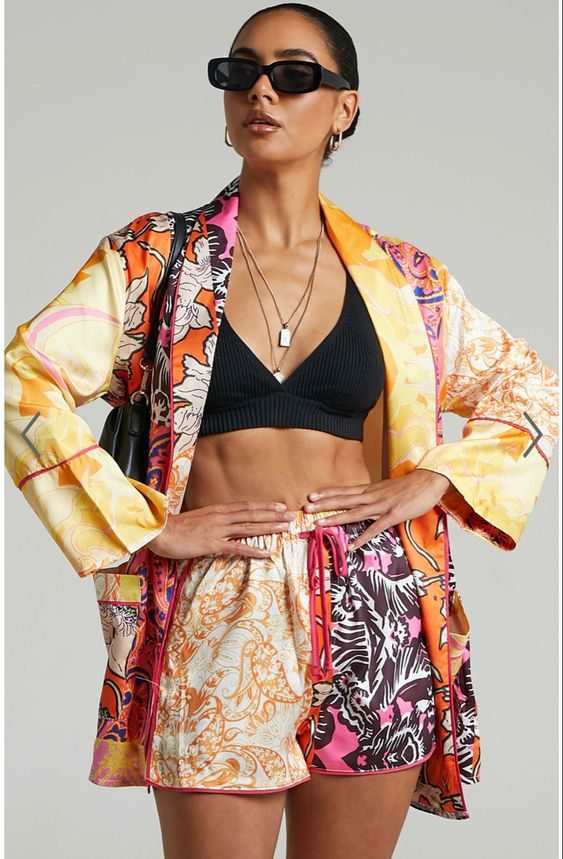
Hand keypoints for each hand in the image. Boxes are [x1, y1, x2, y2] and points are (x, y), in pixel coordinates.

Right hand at [146, 500, 296, 560]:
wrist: (160, 532)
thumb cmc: (177, 527)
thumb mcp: (199, 518)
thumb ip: (214, 519)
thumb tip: (226, 522)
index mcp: (217, 510)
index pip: (246, 505)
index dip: (264, 506)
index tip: (280, 506)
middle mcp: (221, 517)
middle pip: (252, 514)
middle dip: (274, 515)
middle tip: (292, 516)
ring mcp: (218, 530)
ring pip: (249, 527)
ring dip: (269, 528)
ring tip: (286, 528)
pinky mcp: (212, 544)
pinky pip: (237, 547)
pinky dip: (254, 549)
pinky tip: (267, 552)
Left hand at [302, 469, 452, 550]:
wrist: (430, 480)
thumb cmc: (410, 486)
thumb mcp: (387, 489)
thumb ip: (374, 495)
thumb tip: (362, 501)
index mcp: (371, 489)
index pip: (345, 490)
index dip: (327, 493)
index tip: (311, 495)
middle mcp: (373, 496)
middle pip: (344, 500)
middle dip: (324, 504)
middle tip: (306, 507)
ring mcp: (382, 505)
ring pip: (355, 512)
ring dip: (336, 518)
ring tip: (320, 524)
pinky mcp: (394, 515)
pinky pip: (376, 528)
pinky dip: (363, 537)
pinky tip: (352, 546)